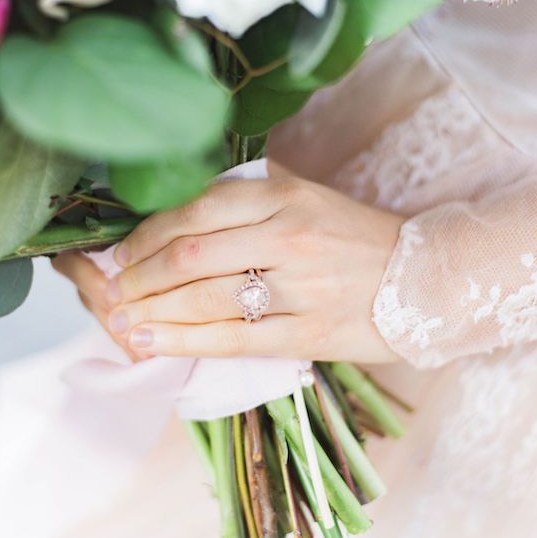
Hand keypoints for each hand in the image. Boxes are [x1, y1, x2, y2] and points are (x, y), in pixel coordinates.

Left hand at [53, 176, 402, 363]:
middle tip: (110, 287)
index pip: (198, 209)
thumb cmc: (355, 236)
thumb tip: (175, 209)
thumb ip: (249, 195)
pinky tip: (152, 342)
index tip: (119, 249)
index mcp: (286, 197)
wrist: (426, 278)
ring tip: (118, 317)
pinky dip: (185, 341)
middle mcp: (290, 237)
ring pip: (205, 298)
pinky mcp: (308, 333)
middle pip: (192, 256)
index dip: (148, 232)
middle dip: (138, 274)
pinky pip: (233, 339)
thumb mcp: (307, 196)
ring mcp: (300, 288)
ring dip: (152, 310)